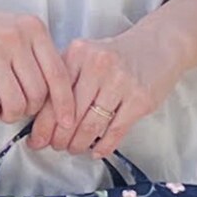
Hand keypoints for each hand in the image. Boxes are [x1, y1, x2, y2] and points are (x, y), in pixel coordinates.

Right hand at [0, 0, 76, 131]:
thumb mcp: (16, 30)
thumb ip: (37, 54)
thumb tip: (58, 96)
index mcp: (32, 28)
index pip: (58, 73)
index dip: (65, 103)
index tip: (67, 121)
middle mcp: (15, 39)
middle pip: (38, 94)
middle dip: (31, 109)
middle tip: (20, 106)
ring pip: (16, 104)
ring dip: (11, 114)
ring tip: (3, 108)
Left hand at [29, 20, 188, 160]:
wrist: (159, 45)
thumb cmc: (117, 55)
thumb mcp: (87, 55)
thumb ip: (67, 79)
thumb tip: (42, 118)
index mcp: (78, 53)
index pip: (54, 96)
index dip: (43, 124)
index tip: (36, 140)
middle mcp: (97, 65)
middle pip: (71, 113)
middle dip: (60, 137)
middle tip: (56, 147)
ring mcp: (120, 82)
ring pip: (92, 125)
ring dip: (79, 144)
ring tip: (74, 149)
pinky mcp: (140, 98)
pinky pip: (116, 130)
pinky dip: (104, 146)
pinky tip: (96, 152)